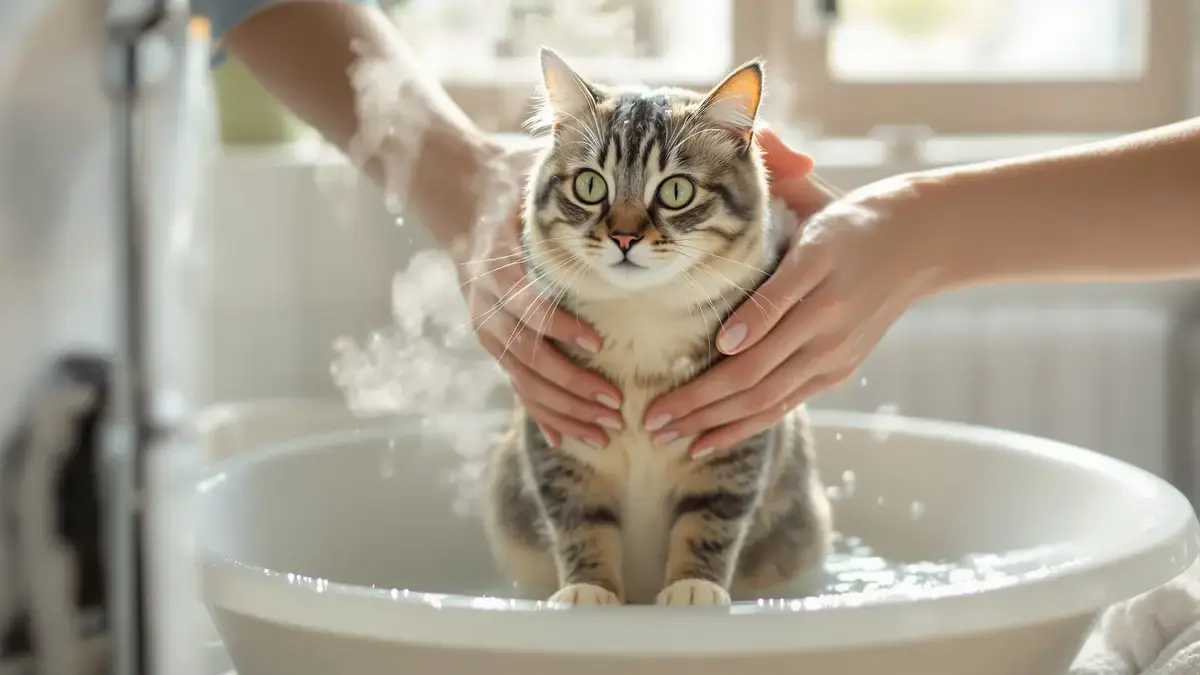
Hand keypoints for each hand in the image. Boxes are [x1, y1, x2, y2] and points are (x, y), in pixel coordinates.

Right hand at [458, 147, 622, 449]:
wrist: (458, 191)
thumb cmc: (512, 180)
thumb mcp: (535, 173)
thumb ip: (572, 182)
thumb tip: (626, 179)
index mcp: (497, 258)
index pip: (525, 302)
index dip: (557, 325)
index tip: (597, 344)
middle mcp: (485, 297)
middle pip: (526, 353)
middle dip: (570, 385)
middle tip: (614, 406)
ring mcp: (485, 321)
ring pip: (522, 377)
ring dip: (562, 408)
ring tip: (605, 431)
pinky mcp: (492, 336)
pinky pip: (515, 381)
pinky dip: (540, 411)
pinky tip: (567, 438)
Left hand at [644, 167, 942, 458]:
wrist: (919, 243)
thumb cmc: (848, 216)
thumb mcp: (816, 193)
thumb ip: (781, 168)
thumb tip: (757, 130)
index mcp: (819, 263)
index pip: (778, 303)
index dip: (746, 331)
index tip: (711, 351)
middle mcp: (829, 314)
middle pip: (760, 366)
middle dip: (702, 397)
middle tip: (652, 417)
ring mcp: (833, 349)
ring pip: (767, 396)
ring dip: (714, 422)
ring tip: (666, 436)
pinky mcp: (834, 369)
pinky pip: (781, 404)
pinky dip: (742, 426)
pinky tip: (705, 442)